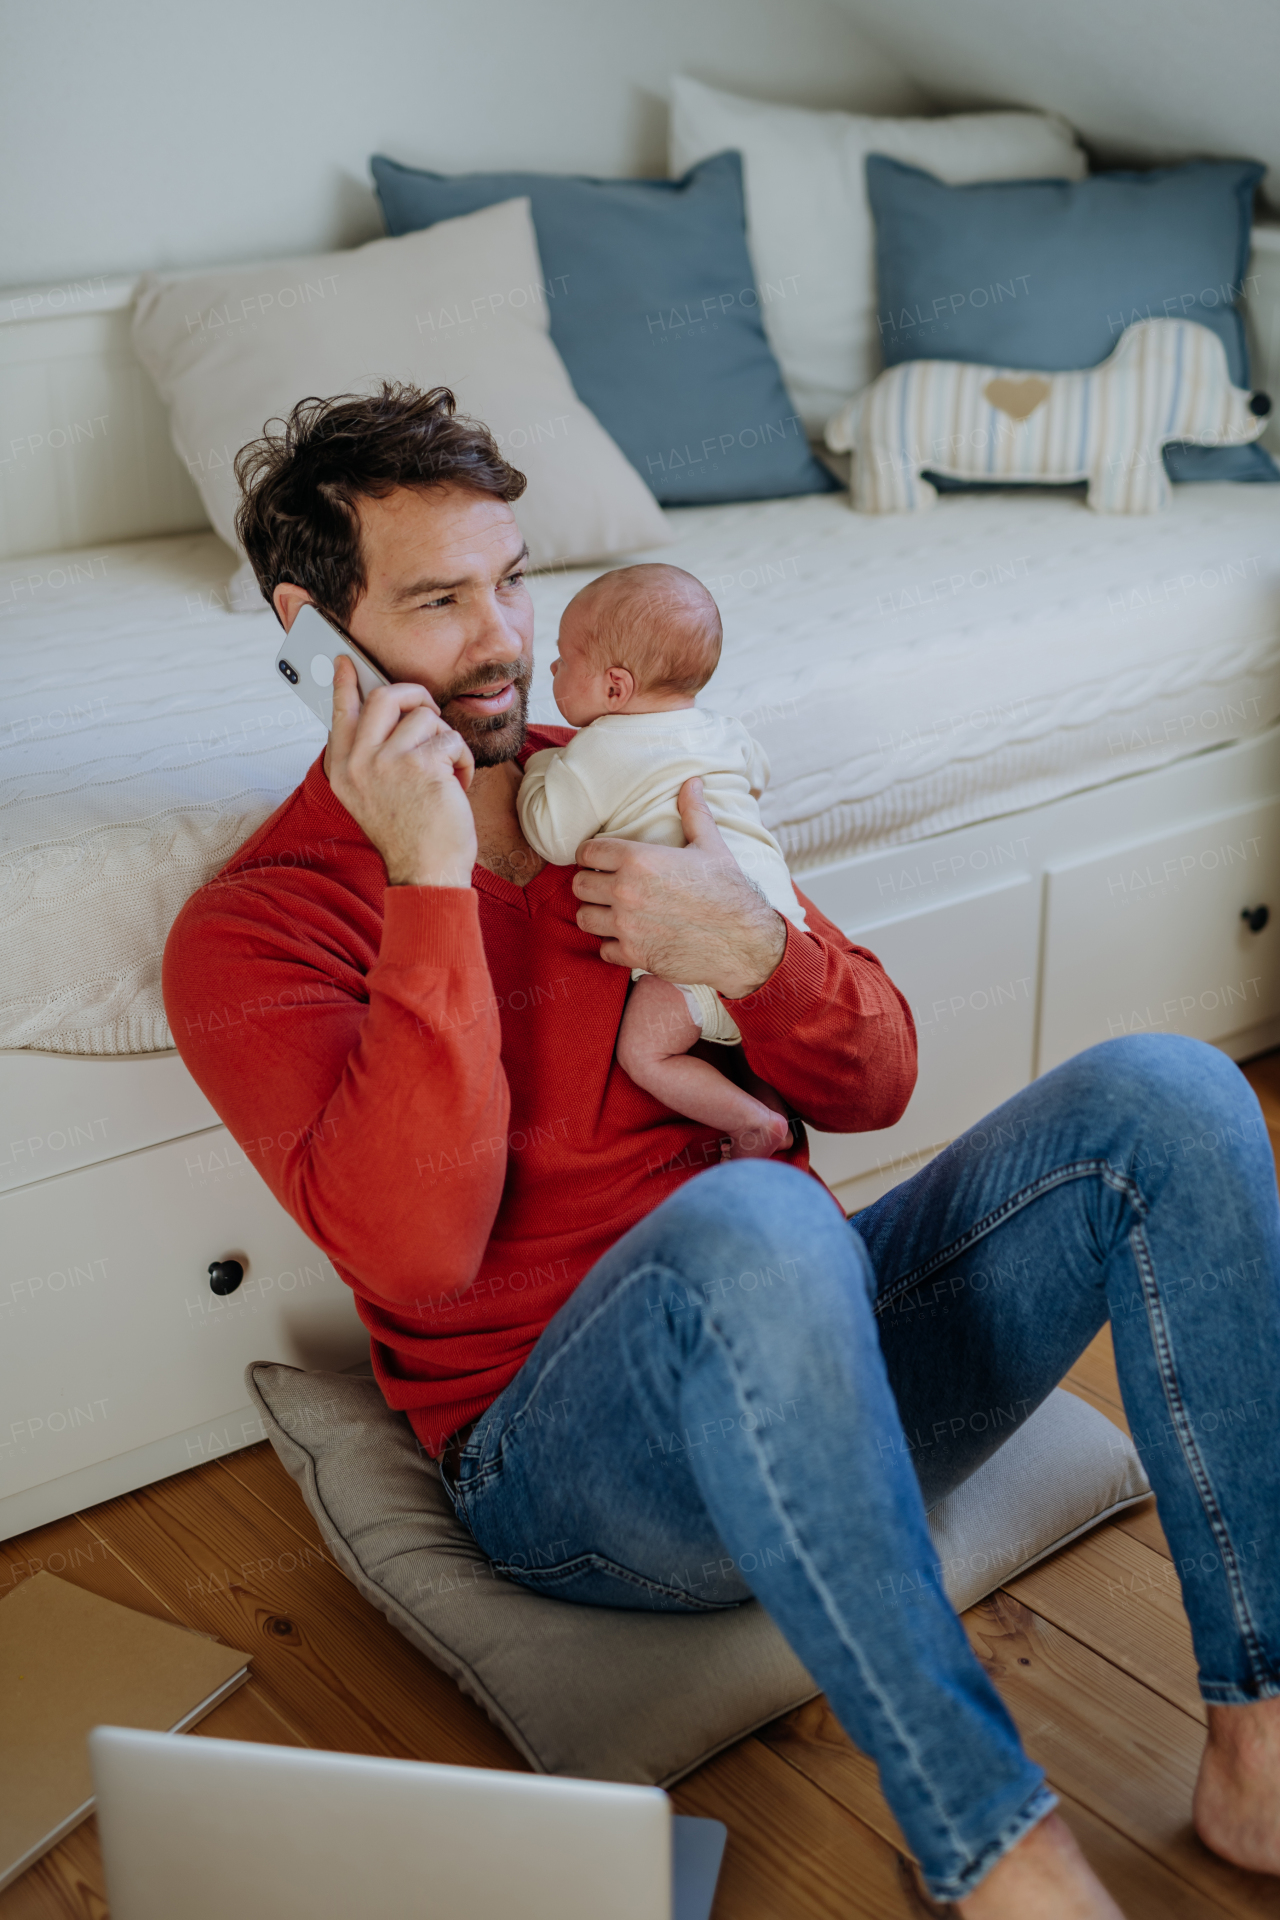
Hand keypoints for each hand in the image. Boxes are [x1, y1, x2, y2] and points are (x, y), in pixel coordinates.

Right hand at [325, 654, 476, 886]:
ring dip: (445, 740)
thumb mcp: (372, 796)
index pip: (341, 713)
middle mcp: (359, 762)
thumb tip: (386, 715)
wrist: (425, 872)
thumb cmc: (408, 835)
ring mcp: (388, 762)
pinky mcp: (422, 765)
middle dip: (415, 695)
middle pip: (384, 697)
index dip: (345, 683)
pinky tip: (458, 785)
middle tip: (429, 710)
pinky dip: (463, 761)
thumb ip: (370, 757)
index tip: (346, 661)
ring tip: (446, 770)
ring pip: (425, 717)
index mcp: (344, 769)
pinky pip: (451, 739)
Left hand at [572, 778, 787, 997]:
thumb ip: (693, 812)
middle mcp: (626, 892)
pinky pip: (603, 949)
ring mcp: (627, 926)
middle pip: (579, 885)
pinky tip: (630, 937)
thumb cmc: (728, 890)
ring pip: (584, 918)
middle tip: (606, 886)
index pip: (587, 852)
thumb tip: (693, 782)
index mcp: (638, 859)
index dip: (591, 855)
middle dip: (590, 883)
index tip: (601, 861)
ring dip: (596, 914)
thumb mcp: (711, 845)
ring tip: (613, 911)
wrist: (744, 940)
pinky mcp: (634, 955)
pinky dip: (613, 945)